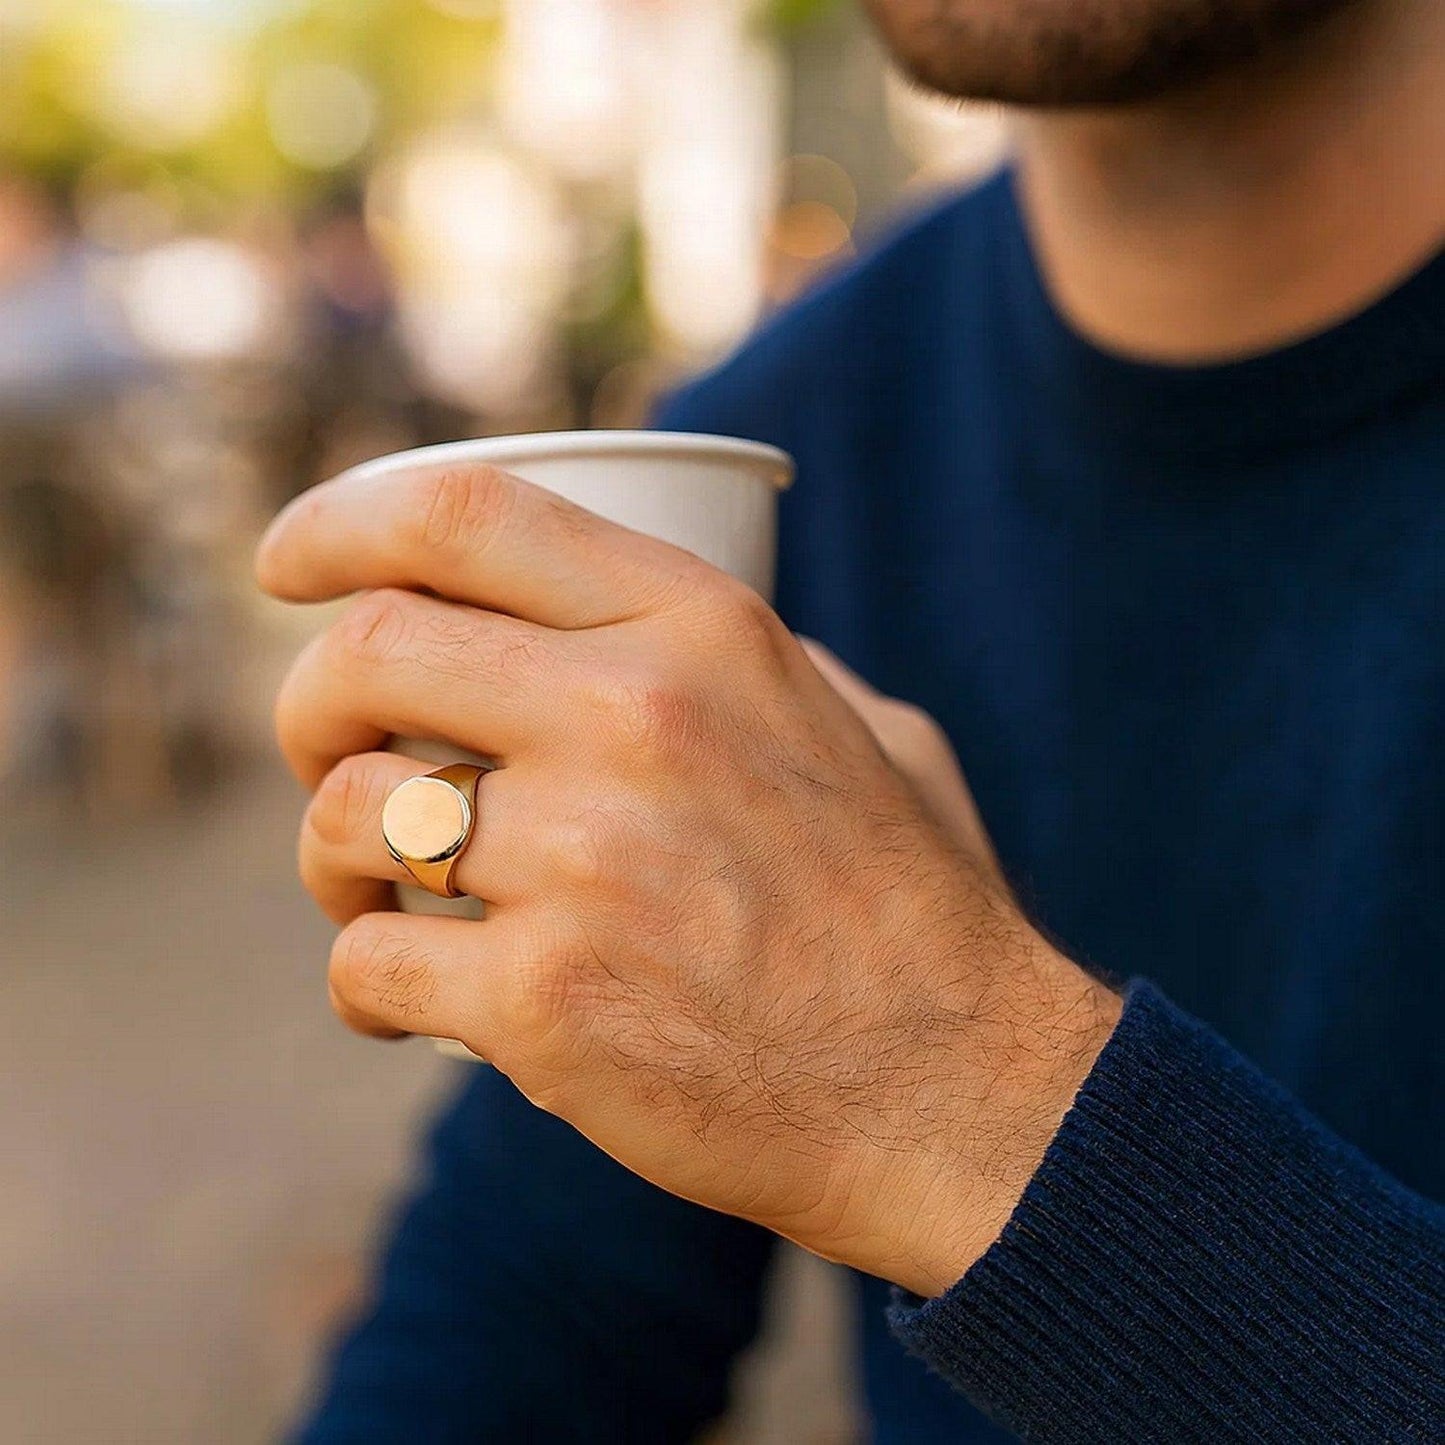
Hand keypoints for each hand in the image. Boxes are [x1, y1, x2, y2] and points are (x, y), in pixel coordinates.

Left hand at [257, 461, 1120, 1296]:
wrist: (952, 1092)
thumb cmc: (908, 907)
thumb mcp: (862, 727)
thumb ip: (753, 659)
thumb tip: (639, 630)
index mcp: (704, 631)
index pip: (467, 515)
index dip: (343, 522)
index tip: (287, 564)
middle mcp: (635, 719)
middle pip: (367, 652)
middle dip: (306, 704)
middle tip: (325, 754)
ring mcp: (585, 860)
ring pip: (343, 816)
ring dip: (327, 857)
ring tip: (373, 897)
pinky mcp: (547, 1002)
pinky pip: (368, 968)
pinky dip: (363, 984)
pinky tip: (412, 1001)